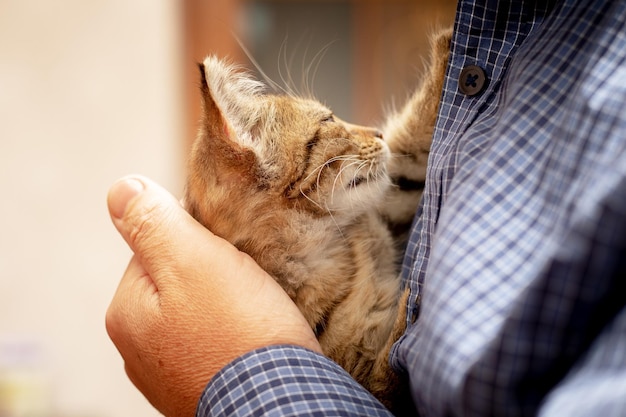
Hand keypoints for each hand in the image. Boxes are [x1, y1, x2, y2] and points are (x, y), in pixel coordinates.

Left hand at [105, 176, 321, 416]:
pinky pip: (211, 344)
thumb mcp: (195, 261)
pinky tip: (251, 339)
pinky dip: (230, 336)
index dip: (196, 242)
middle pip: (176, 282)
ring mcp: (166, 375)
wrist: (280, 406)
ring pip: (196, 314)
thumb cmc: (241, 331)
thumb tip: (120, 188)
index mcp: (125, 313)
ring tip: (253, 313)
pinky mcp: (198, 391)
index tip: (227, 255)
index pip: (156, 249)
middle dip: (209, 274)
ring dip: (223, 306)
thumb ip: (154, 223)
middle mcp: (135, 350)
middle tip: (245, 285)